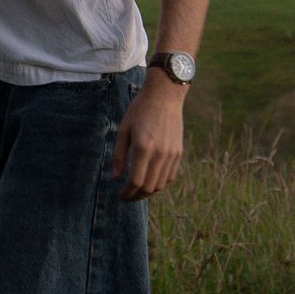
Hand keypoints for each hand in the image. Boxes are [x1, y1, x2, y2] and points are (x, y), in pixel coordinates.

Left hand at [111, 81, 186, 201]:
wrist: (165, 95)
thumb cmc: (140, 110)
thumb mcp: (124, 130)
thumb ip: (119, 156)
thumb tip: (116, 178)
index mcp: (143, 148)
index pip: (136, 181)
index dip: (127, 193)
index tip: (120, 196)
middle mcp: (160, 153)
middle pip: (149, 187)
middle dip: (136, 196)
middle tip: (126, 198)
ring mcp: (171, 154)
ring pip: (161, 184)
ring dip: (148, 192)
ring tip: (137, 192)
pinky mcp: (178, 152)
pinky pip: (170, 176)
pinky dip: (160, 183)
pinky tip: (150, 181)